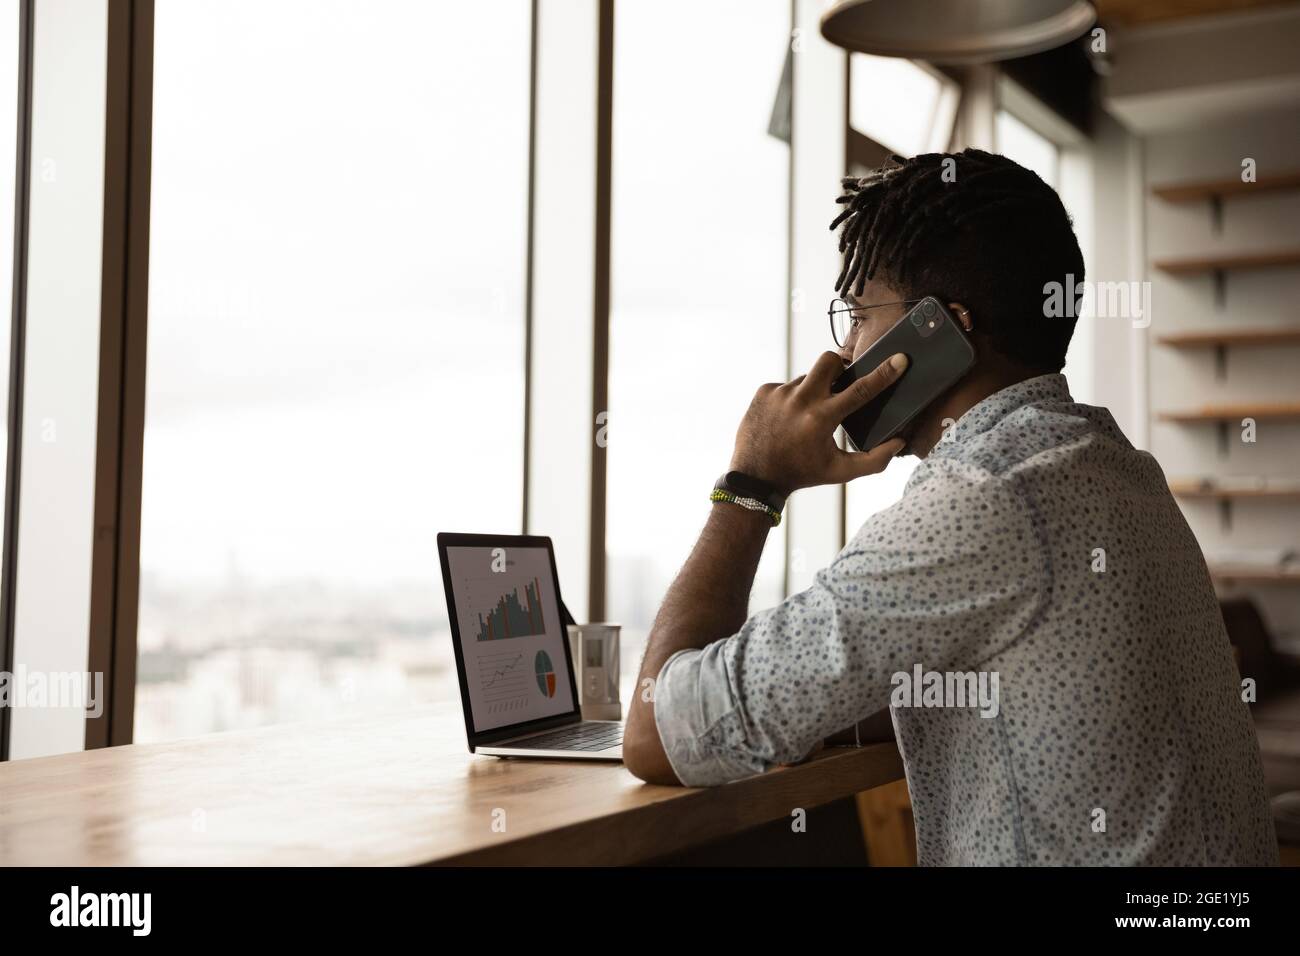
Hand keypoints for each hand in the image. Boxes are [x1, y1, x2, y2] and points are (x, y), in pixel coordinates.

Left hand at [728, 350, 908, 495]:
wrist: (755, 476)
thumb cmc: (802, 473)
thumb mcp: (840, 471)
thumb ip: (874, 460)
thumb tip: (899, 442)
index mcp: (821, 419)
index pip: (861, 390)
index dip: (884, 373)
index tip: (900, 359)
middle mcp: (799, 401)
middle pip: (830, 360)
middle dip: (839, 367)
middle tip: (839, 386)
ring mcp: (779, 393)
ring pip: (808, 376)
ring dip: (814, 391)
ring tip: (806, 416)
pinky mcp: (764, 391)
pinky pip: (787, 385)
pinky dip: (792, 398)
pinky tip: (787, 418)